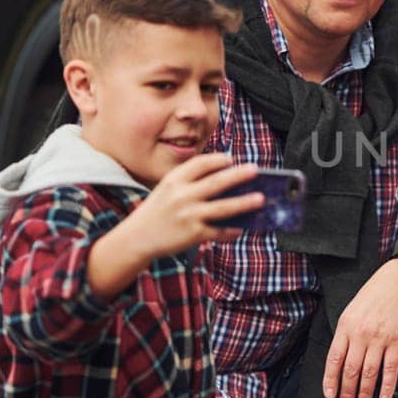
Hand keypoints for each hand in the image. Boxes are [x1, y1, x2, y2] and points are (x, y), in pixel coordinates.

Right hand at [88, 154, 260, 298]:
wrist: (136, 237)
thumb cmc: (157, 211)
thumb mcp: (166, 189)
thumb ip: (189, 182)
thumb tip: (226, 181)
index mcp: (174, 180)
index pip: (201, 163)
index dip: (218, 160)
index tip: (231, 159)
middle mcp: (182, 195)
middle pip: (217, 182)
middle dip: (238, 175)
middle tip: (255, 170)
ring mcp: (189, 215)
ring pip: (223, 207)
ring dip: (244, 203)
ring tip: (260, 198)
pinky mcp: (193, 234)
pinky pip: (219, 231)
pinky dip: (232, 230)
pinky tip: (243, 227)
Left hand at [323, 258, 397, 397]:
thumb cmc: (375, 294)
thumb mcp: (352, 309)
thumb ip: (346, 332)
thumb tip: (340, 358)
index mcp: (346, 326)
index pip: (334, 359)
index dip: (331, 380)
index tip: (330, 396)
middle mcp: (361, 334)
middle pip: (351, 371)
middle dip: (346, 393)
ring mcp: (380, 339)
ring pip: (369, 373)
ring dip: (364, 394)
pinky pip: (391, 369)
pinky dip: (387, 387)